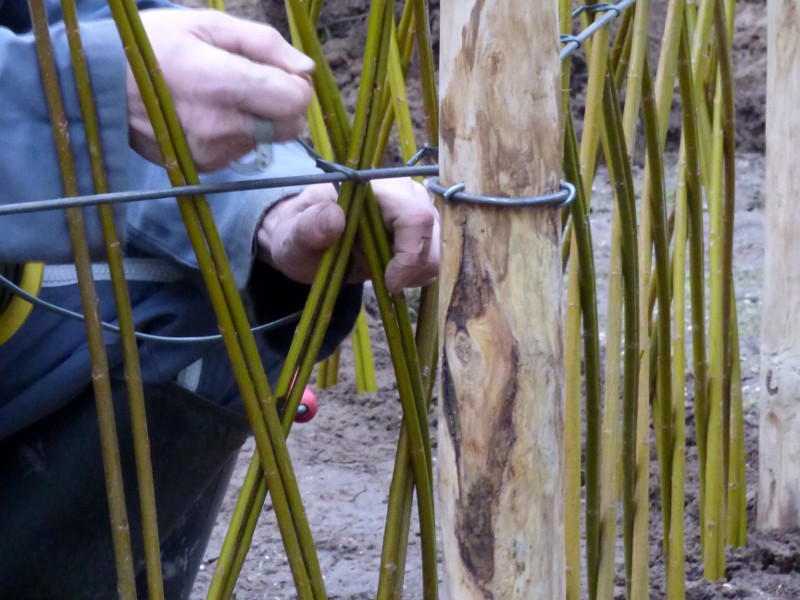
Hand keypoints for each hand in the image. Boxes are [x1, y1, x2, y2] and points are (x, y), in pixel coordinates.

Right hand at [127, 10, 314, 171]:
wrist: (97, 85)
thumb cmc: (153, 44)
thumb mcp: (207, 25)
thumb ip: (264, 45)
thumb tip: (306, 70)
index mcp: (222, 84)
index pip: (294, 101)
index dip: (296, 85)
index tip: (280, 72)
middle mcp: (219, 126)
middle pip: (290, 127)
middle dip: (284, 105)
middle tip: (256, 82)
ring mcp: (211, 152)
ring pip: (268, 140)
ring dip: (259, 119)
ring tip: (220, 95)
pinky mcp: (204, 167)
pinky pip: (243, 151)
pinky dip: (238, 133)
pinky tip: (208, 114)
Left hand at [257, 179, 438, 292]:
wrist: (305, 243)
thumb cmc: (298, 236)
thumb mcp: (293, 236)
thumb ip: (309, 226)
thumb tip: (335, 217)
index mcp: (374, 186)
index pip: (415, 217)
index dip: (409, 255)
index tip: (388, 282)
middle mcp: (404, 194)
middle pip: (433, 235)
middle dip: (412, 268)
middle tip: (381, 281)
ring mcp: (417, 212)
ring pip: (437, 251)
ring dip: (413, 273)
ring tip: (380, 272)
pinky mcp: (422, 232)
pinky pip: (433, 260)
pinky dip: (415, 275)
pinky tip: (390, 272)